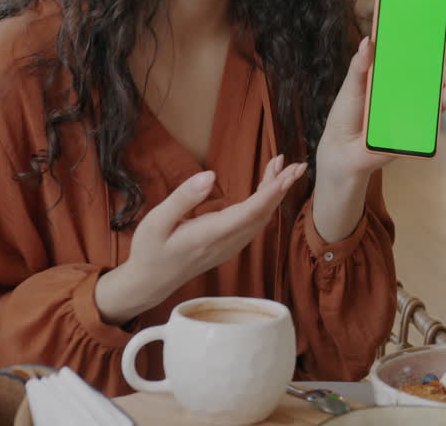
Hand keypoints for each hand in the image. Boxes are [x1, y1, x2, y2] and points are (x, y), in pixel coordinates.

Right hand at [95, 158, 305, 323]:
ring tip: (281, 166)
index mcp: (209, 235)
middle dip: (281, 188)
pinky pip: (254, 223)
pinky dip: (264, 202)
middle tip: (296, 164)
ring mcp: (230, 246)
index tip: (288, 174)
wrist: (149, 282)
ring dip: (274, 193)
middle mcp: (226, 243)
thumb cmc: (150, 249)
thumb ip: (183, 198)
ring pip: (261, 218)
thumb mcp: (156, 221)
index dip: (271, 192)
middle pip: (262, 214)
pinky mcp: (230, 245)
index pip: (249, 212)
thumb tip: (210, 175)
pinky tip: (266, 186)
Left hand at [316, 23, 445, 180]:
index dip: (434, 39)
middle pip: (434, 67)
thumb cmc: (346, 115)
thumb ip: (360, 65)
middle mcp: (409, 90)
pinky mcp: (415, 128)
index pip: (419, 53)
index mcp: (395, 75)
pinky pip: (433, 114)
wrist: (341, 150)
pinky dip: (442, 101)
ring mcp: (414, 108)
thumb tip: (367, 40)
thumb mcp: (352, 85)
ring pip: (439, 88)